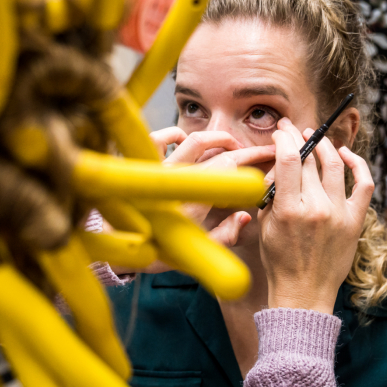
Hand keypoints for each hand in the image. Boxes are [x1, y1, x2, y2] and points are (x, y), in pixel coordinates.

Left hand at [128, 128, 274, 274]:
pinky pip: (159, 137)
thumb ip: (224, 236)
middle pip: (219, 153)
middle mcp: (177, 183)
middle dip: (244, 150)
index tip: (269, 159)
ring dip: (216, 137)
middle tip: (258, 151)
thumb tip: (245, 216)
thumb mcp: (195, 253)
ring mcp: (158, 170)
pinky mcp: (141, 163)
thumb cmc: (156, 249)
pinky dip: (175, 133)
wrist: (117, 243)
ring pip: (193, 139)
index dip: (254, 161)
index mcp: (193, 206)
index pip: (231, 170)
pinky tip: (184, 138)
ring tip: (230, 144)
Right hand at [258, 118, 373, 313]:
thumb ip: (271, 193)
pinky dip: (357, 164)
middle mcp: (317, 208)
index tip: (279, 133)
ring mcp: (339, 214)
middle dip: (298, 138)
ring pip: (335, 165)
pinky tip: (346, 154)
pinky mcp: (355, 220)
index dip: (284, 139)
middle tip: (291, 129)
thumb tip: (280, 164)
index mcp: (289, 210)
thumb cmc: (278, 260)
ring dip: (324, 146)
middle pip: (310, 159)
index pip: (290, 159)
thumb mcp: (264, 224)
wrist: (303, 291)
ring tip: (314, 138)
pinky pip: (363, 184)